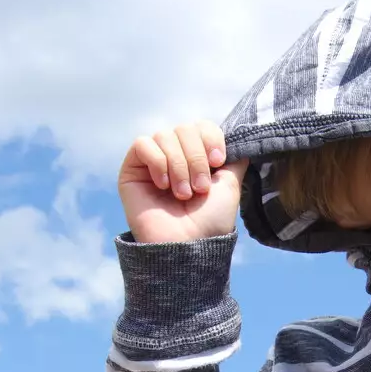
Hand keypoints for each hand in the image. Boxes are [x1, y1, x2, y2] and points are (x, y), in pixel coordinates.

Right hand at [118, 120, 245, 243]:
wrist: (188, 246)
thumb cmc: (210, 221)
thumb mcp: (230, 185)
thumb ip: (234, 157)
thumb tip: (238, 136)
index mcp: (196, 156)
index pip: (201, 125)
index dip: (210, 138)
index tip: (218, 162)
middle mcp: (174, 155)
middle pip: (184, 128)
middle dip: (196, 157)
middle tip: (199, 188)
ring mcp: (152, 161)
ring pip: (164, 135)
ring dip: (179, 165)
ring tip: (183, 194)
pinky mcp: (132, 169)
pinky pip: (143, 144)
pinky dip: (158, 162)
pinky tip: (163, 185)